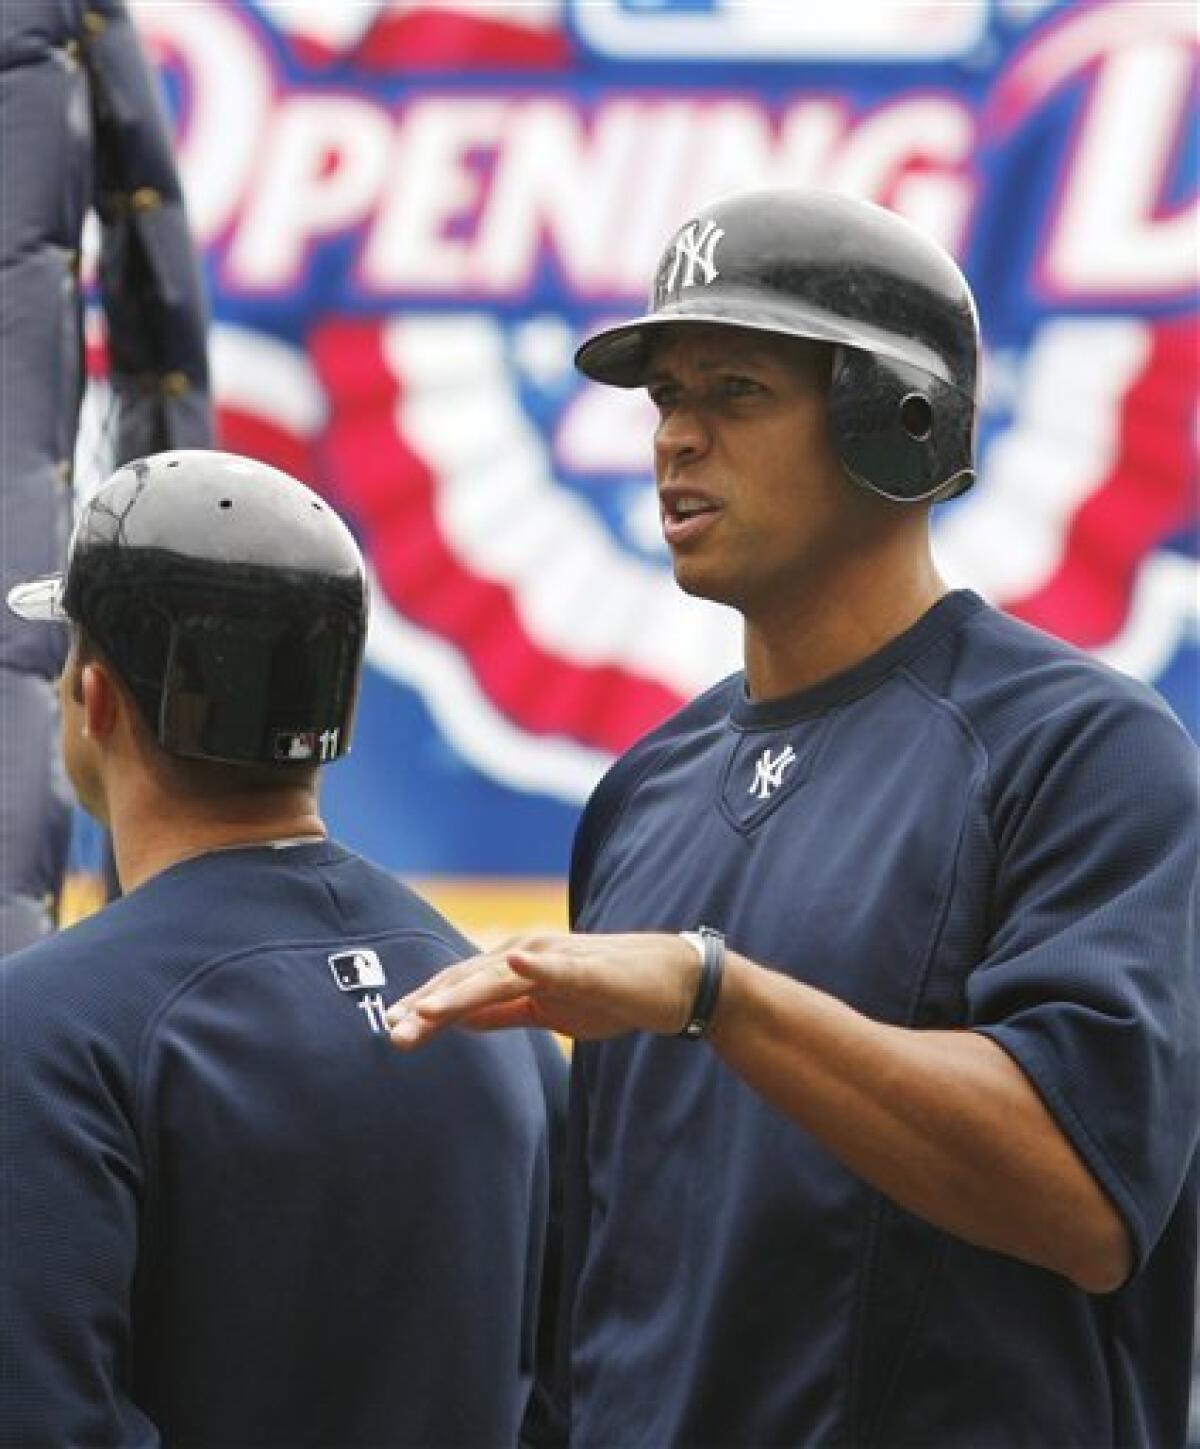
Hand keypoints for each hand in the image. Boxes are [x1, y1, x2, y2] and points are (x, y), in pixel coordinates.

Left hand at [385, 932, 700, 1046]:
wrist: (669, 983)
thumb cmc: (607, 994)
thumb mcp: (545, 1012)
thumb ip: (502, 1012)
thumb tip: (456, 1021)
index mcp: (514, 967)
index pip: (458, 988)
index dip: (423, 1007)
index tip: (390, 1030)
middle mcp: (526, 953)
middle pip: (467, 982)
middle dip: (428, 1008)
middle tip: (392, 1033)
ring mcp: (555, 958)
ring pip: (497, 976)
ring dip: (460, 993)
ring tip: (426, 1011)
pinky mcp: (587, 966)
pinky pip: (556, 966)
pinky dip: (534, 965)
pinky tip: (514, 962)